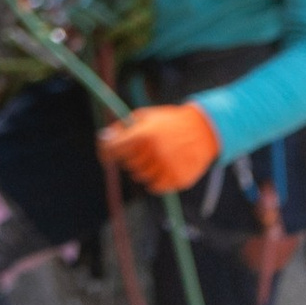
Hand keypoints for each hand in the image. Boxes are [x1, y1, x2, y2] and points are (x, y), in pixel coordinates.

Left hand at [99, 103, 221, 195]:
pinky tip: (162, 167)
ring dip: (143, 168)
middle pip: (127, 164)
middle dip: (130, 156)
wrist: (202, 130)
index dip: (106, 152)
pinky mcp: (177, 180)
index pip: (115, 148)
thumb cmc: (168, 122)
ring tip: (155, 156)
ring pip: (140, 176)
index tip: (104, 156)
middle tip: (141, 148)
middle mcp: (154, 152)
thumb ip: (122, 128)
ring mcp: (166, 167)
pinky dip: (154, 180)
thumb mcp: (145, 116)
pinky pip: (155, 187)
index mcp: (144, 134)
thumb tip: (103, 139)